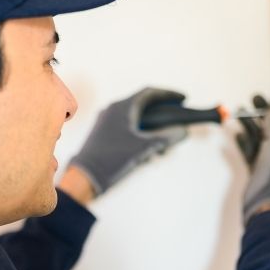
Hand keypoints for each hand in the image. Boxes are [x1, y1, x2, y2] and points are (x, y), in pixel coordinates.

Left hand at [68, 87, 187, 194]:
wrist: (85, 176)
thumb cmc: (112, 159)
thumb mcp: (144, 148)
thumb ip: (166, 138)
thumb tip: (183, 131)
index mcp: (123, 107)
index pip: (150, 93)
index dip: (169, 94)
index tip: (183, 98)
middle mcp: (113, 110)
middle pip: (143, 105)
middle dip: (162, 114)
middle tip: (177, 118)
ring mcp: (107, 121)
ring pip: (136, 119)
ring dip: (152, 128)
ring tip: (165, 142)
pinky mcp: (104, 133)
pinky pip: (127, 128)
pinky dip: (141, 134)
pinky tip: (149, 151)